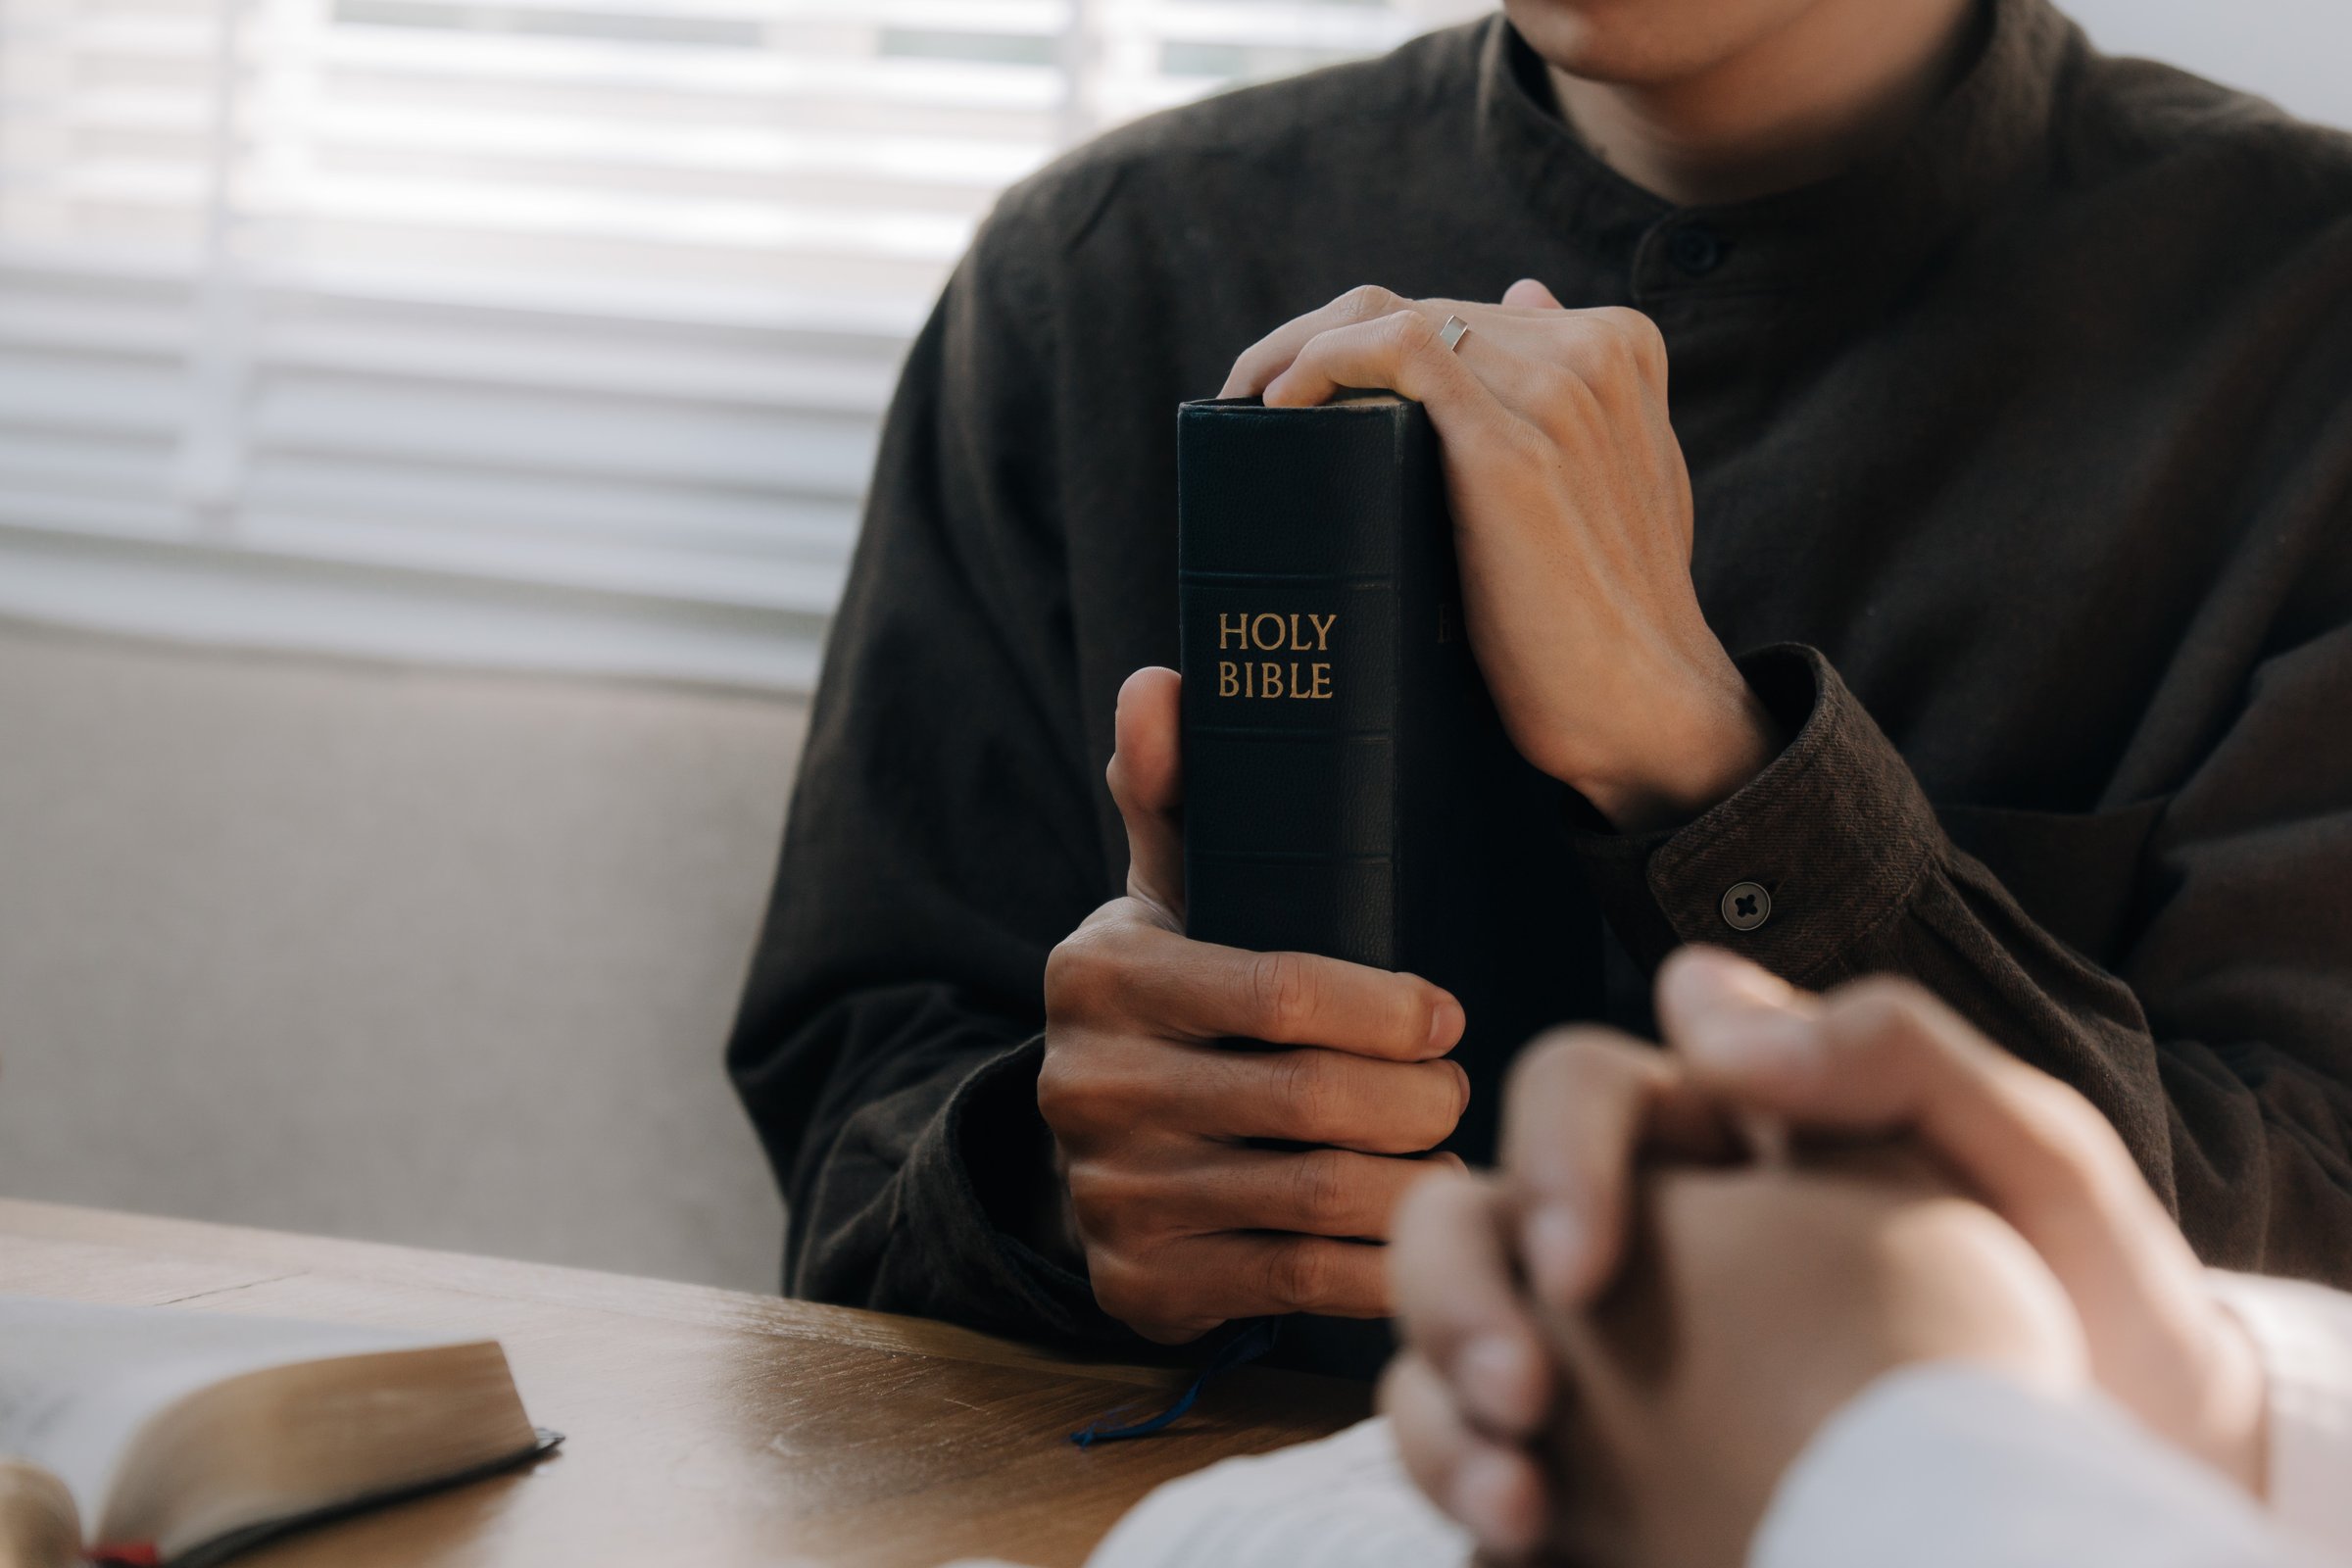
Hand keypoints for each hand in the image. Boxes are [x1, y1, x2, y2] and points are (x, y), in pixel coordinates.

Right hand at [1040, 667, 1469, 1342]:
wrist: (1094, 1148)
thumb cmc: (1172, 997)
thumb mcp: (1167, 895)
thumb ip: (1174, 793)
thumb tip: (1162, 680)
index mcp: (1099, 975)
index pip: (1278, 989)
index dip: (1386, 1006)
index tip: (1444, 1012)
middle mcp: (1086, 1089)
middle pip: (1309, 1101)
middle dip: (1416, 1096)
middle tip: (1458, 1088)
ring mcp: (1109, 1197)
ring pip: (1313, 1199)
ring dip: (1411, 1179)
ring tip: (1450, 1152)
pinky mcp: (1137, 1287)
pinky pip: (1296, 1283)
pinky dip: (1380, 1261)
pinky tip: (1418, 1229)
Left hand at [1220, 283, 1777, 830]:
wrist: (1643, 709)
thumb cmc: (1609, 618)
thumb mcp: (1616, 480)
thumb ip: (1578, 395)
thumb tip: (1525, 293)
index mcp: (1615, 346)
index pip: (1455, 309)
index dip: (1362, 340)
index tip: (1299, 389)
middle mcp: (1592, 350)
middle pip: (1413, 305)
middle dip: (1313, 341)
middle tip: (1247, 400)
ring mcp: (1556, 391)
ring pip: (1384, 316)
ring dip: (1292, 351)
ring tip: (1246, 407)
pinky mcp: (1511, 446)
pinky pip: (1390, 350)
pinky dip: (1316, 362)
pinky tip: (1276, 407)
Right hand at [1382, 950, 2267, 1555]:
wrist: (2117, 1503)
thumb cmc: (2091, 1308)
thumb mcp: (2025, 1160)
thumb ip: (1888, 1052)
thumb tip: (1697, 1004)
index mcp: (1714, 1139)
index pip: (1573, 1094)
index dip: (1552, 1161)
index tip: (1586, 1267)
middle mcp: (1634, 1248)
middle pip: (1456, 1223)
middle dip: (1455, 1299)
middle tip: (1522, 1396)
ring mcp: (1600, 1373)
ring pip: (1434, 1357)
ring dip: (1437, 1421)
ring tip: (1516, 1506)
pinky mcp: (1596, 1490)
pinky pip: (1481, 1479)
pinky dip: (1478, 1517)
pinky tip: (1530, 1554)